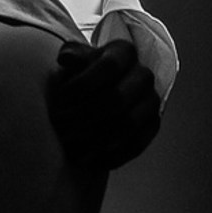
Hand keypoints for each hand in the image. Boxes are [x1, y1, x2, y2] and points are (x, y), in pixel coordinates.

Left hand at [47, 38, 161, 170]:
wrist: (104, 90)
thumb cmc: (83, 73)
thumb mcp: (75, 60)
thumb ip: (71, 56)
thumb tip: (66, 59)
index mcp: (124, 52)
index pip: (108, 66)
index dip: (82, 84)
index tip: (59, 99)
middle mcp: (143, 75)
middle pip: (117, 98)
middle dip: (84, 116)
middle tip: (59, 129)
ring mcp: (151, 101)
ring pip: (127, 124)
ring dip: (94, 140)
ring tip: (69, 148)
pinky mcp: (153, 125)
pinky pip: (136, 144)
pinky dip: (110, 155)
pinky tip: (87, 160)